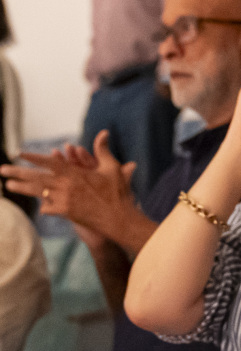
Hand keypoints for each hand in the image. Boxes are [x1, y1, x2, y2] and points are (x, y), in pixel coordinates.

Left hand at [0, 131, 136, 236]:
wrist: (118, 217)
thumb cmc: (117, 192)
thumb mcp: (111, 168)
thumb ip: (102, 150)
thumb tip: (104, 132)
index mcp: (75, 173)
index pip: (49, 162)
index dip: (33, 157)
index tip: (19, 153)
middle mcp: (66, 185)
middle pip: (37, 177)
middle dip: (17, 172)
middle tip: (2, 170)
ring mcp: (64, 199)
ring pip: (38, 192)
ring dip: (22, 188)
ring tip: (8, 185)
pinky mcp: (66, 212)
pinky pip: (49, 208)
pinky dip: (45, 206)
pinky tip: (39, 206)